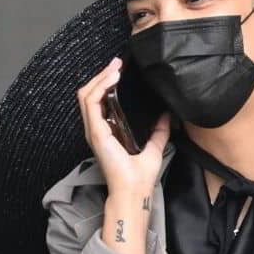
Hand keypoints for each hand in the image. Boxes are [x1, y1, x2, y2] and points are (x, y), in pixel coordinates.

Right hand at [77, 59, 170, 197]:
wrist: (135, 190)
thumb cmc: (139, 176)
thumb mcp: (154, 146)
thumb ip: (158, 129)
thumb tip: (166, 115)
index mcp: (107, 131)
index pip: (99, 100)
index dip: (106, 83)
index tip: (120, 71)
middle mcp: (97, 129)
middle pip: (90, 93)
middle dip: (102, 75)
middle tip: (117, 63)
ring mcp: (94, 130)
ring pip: (87, 94)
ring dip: (100, 77)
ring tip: (115, 67)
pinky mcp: (96, 132)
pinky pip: (91, 102)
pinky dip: (100, 86)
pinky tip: (112, 78)